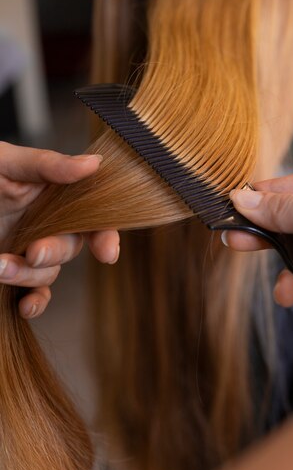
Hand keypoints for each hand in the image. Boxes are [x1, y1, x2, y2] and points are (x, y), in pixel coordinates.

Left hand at [0, 142, 119, 318]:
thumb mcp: (7, 162)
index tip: (106, 253)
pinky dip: (34, 303)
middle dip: (55, 252)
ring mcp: (28, 248)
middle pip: (71, 247)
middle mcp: (46, 223)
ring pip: (49, 272)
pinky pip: (34, 294)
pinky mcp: (12, 271)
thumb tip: (93, 164)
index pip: (91, 215)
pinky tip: (24, 307)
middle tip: (33, 252)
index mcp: (53, 193)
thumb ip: (48, 164)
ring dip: (29, 275)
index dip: (105, 235)